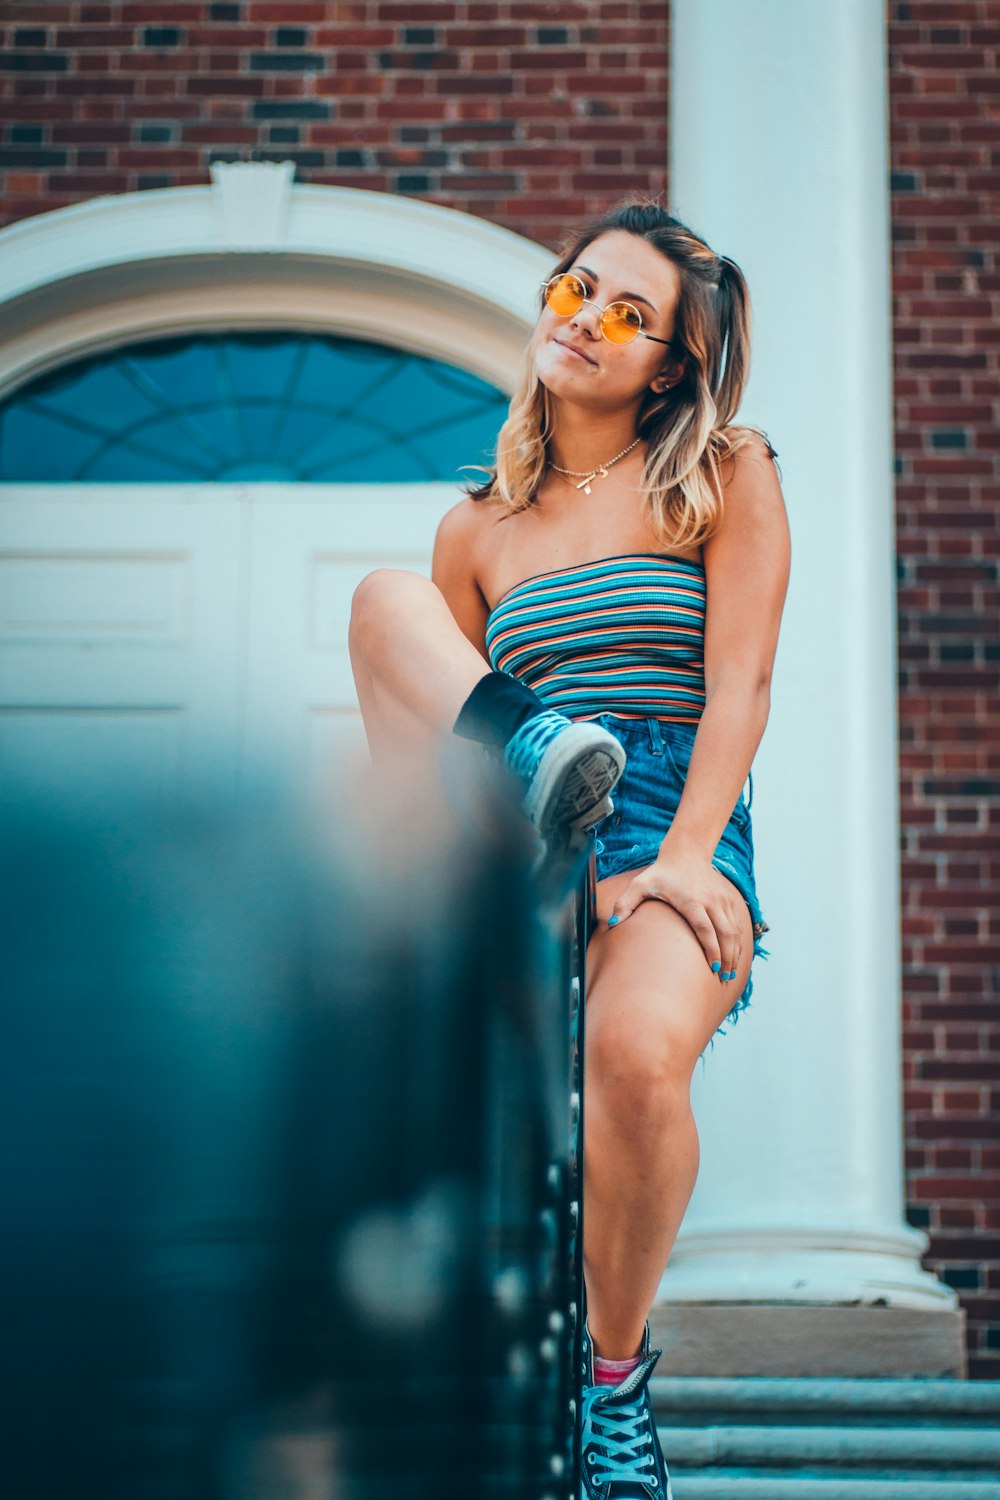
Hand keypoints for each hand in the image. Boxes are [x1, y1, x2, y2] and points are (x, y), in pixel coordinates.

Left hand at [607, 845, 744, 983]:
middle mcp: (710, 901)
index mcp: (690, 900)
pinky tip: (734, 957)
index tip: (713, 967)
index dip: (711, 948)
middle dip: (726, 957)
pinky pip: (737, 925)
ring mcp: (721, 900)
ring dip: (734, 953)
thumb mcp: (639, 885)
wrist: (686, 853)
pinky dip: (737, 943)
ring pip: (733, 930)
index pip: (705, 927)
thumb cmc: (660, 873)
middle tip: (724, 978)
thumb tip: (612, 924)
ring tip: (730, 973)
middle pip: (724, 933)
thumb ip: (624, 904)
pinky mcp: (728, 900)